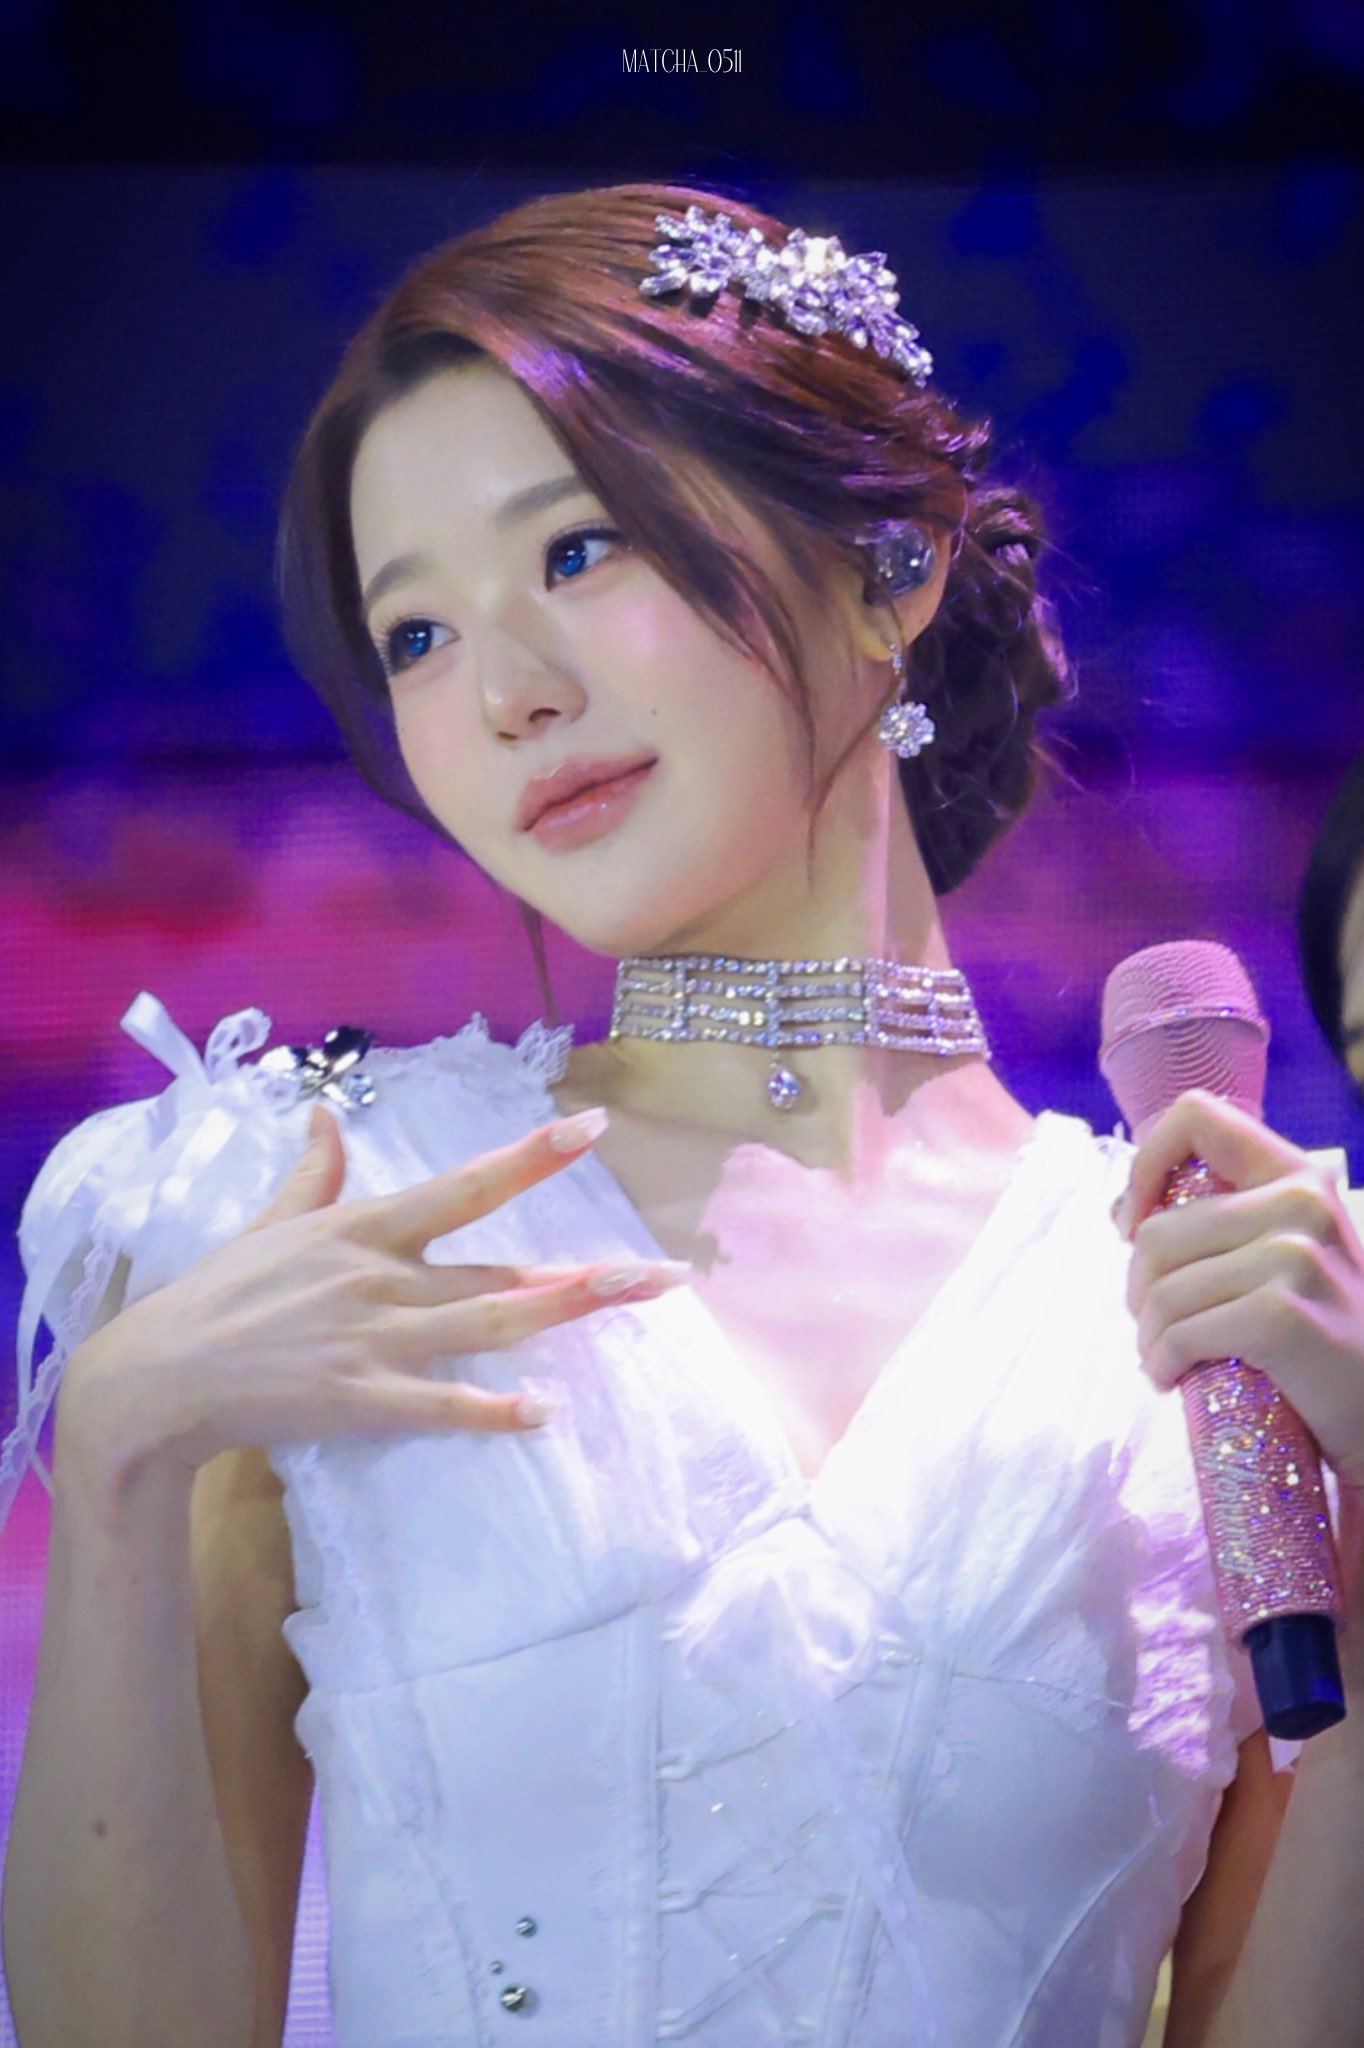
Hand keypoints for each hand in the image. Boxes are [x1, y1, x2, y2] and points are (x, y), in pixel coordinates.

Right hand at [63, 1101, 689, 1480]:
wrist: (161, 1375)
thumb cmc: (219, 1293)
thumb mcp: (271, 1221)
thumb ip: (313, 1171)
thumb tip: (322, 1112)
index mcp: (365, 1227)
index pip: (466, 1186)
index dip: (533, 1158)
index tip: (593, 1128)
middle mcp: (382, 1277)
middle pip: (500, 1272)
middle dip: (584, 1274)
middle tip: (666, 1273)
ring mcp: (375, 1339)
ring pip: (489, 1327)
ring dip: (565, 1318)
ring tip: (630, 1309)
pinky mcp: (363, 1399)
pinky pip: (442, 1405)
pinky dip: (493, 1410)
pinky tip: (545, 1412)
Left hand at [1116, 1088, 1363, 1500]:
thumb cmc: (1318, 1330)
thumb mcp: (1284, 1253)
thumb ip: (1220, 1222)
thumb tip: (1123, 1215)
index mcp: (1298, 1175)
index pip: (1197, 1115)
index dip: (1145, 1163)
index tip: (1134, 1224)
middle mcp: (1302, 1204)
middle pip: (1156, 1232)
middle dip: (1138, 1288)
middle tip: (1154, 1323)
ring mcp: (1295, 1258)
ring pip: (1161, 1290)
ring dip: (1148, 1336)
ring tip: (1161, 1357)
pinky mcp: (1281, 1316)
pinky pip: (1181, 1334)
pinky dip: (1162, 1363)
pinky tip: (1171, 1378)